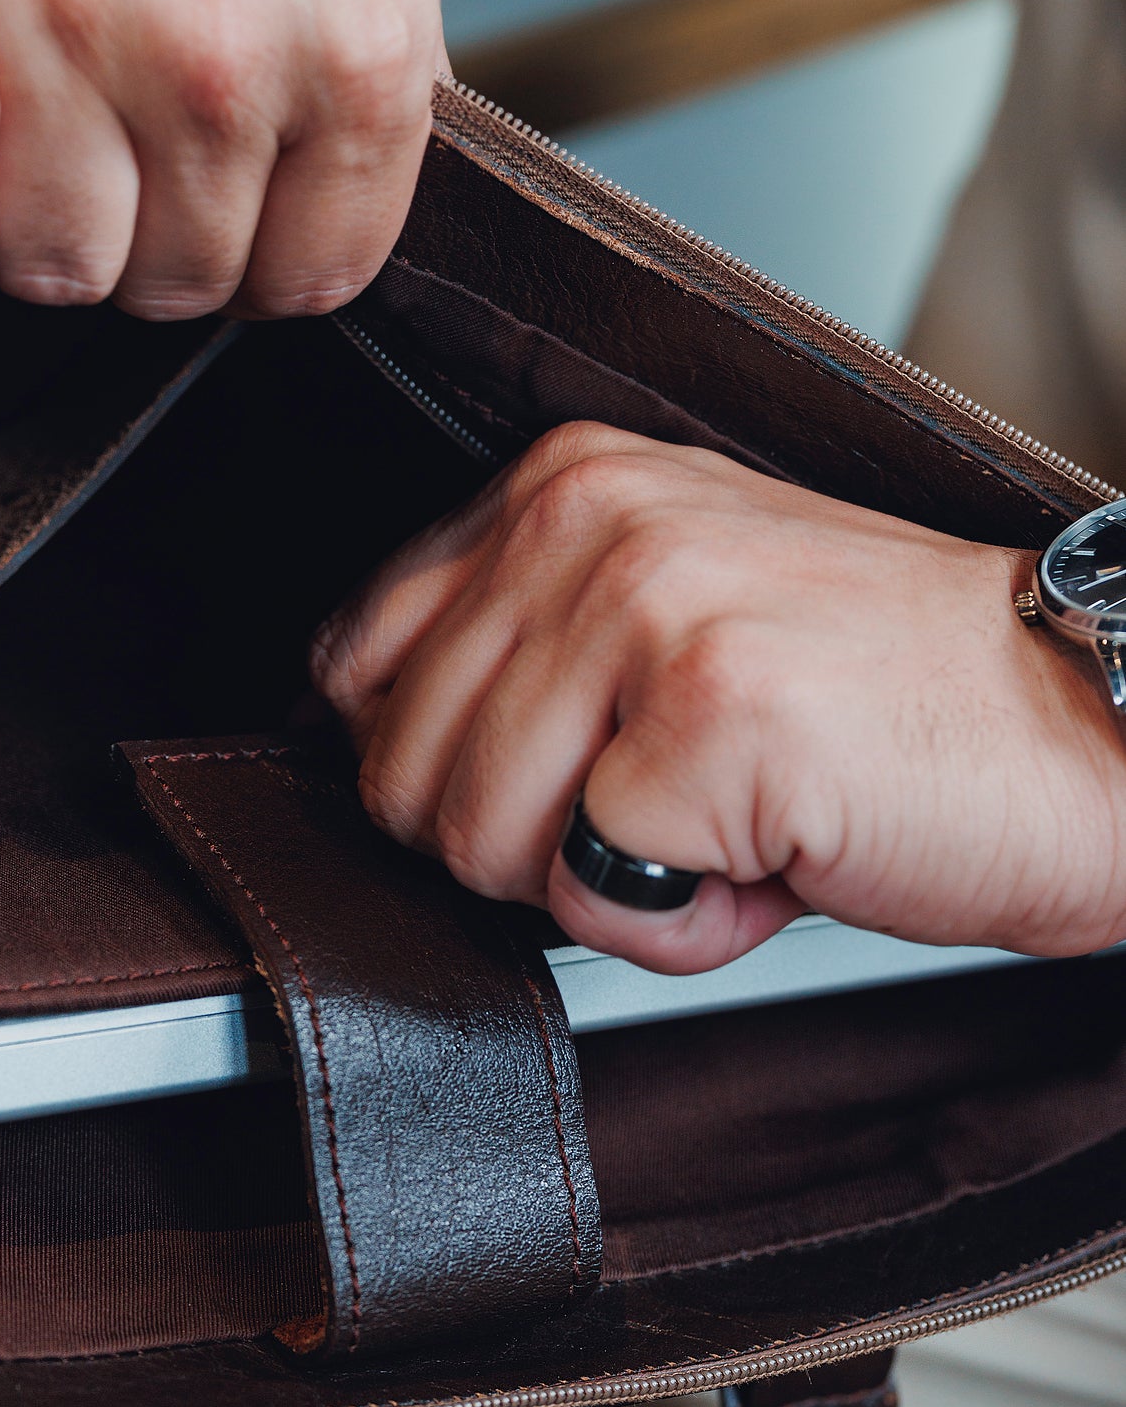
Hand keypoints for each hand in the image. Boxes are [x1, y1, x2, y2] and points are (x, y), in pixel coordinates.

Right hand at [0, 0, 441, 314]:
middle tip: (113, 138)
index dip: (258, 259)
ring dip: (33, 221)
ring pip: (49, 265)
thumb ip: (372, 65)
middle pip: (175, 283)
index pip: (314, 274)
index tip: (217, 211)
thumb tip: (346, 201)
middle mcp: (216, 47)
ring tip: (32, 118)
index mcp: (354, 38)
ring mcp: (58, 15)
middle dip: (145, 237)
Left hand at [311, 423, 1125, 972]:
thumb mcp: (664, 620)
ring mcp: (647, 606)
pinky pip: (592, 897)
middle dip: (526, 843)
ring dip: (610, 885)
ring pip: (477, 839)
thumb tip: (354, 737)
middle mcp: (589, 517)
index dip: (441, 767)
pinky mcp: (709, 714)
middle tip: (670, 804)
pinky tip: (780, 856)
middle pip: (399, 772)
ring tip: (733, 820)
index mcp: (563, 479)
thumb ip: (511, 650)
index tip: (567, 774)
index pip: (354, 662)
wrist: (1084, 730)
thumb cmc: (880, 694)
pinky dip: (688, 927)